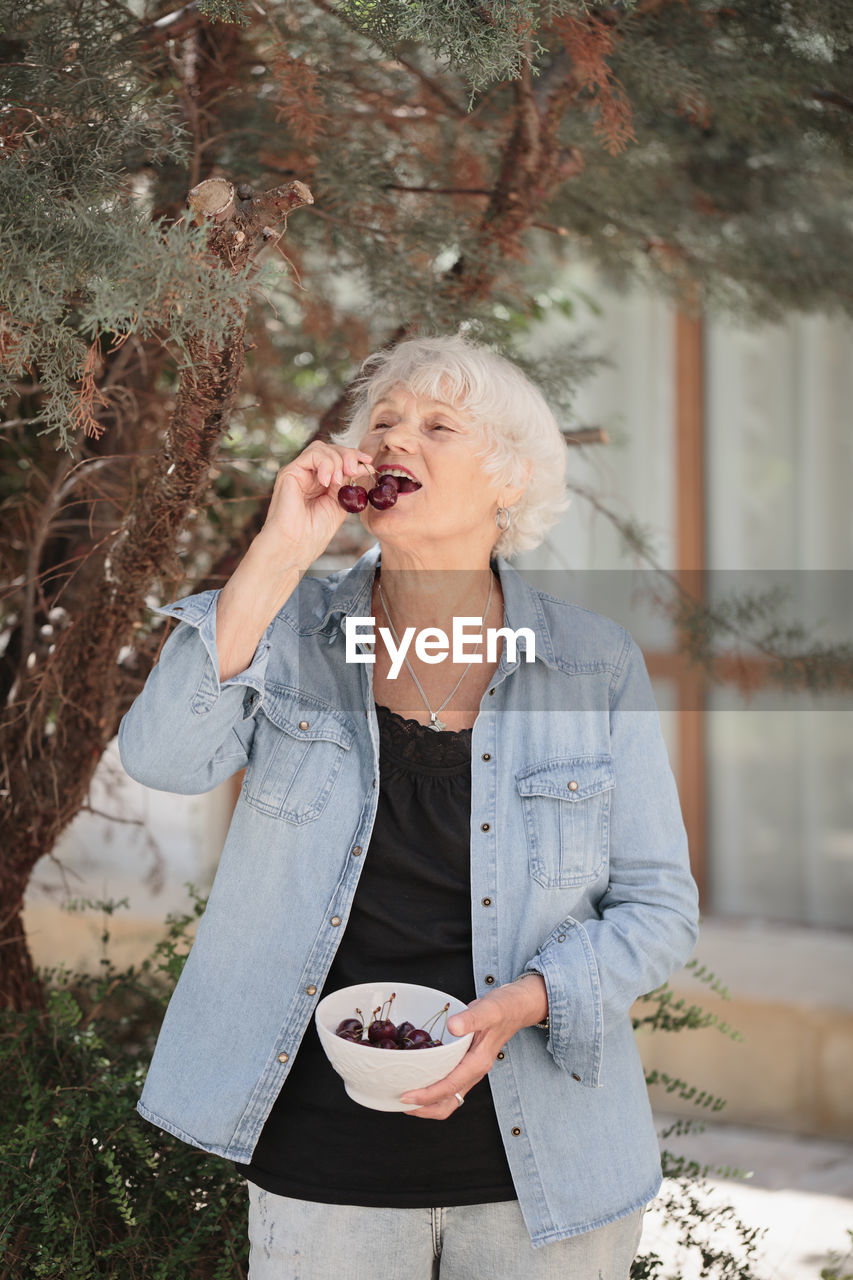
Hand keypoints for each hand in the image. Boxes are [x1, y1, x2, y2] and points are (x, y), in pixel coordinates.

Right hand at [254, 440, 376, 565]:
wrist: (296, 545)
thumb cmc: (314, 532)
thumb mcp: (340, 503)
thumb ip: (349, 483)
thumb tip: (365, 466)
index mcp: (321, 481)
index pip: (338, 458)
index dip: (354, 456)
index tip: (369, 462)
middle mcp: (308, 474)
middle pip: (330, 449)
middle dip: (348, 455)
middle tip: (355, 470)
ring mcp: (298, 472)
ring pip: (321, 448)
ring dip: (337, 461)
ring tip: (338, 482)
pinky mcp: (289, 472)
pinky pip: (311, 454)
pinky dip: (324, 464)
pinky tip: (326, 481)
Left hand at [399, 974, 547, 1119]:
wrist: (516, 1007)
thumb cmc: (504, 1007)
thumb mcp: (489, 1008)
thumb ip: (472, 1018)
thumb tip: (453, 1027)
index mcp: (478, 1062)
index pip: (450, 1087)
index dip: (427, 1095)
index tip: (406, 1097)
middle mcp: (474, 1071)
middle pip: (448, 1103)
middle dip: (424, 1108)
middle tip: (399, 1103)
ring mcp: (471, 1070)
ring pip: (448, 1098)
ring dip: (427, 1103)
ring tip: (405, 1098)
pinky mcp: (467, 1065)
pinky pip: (449, 1086)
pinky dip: (433, 1090)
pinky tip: (418, 1079)